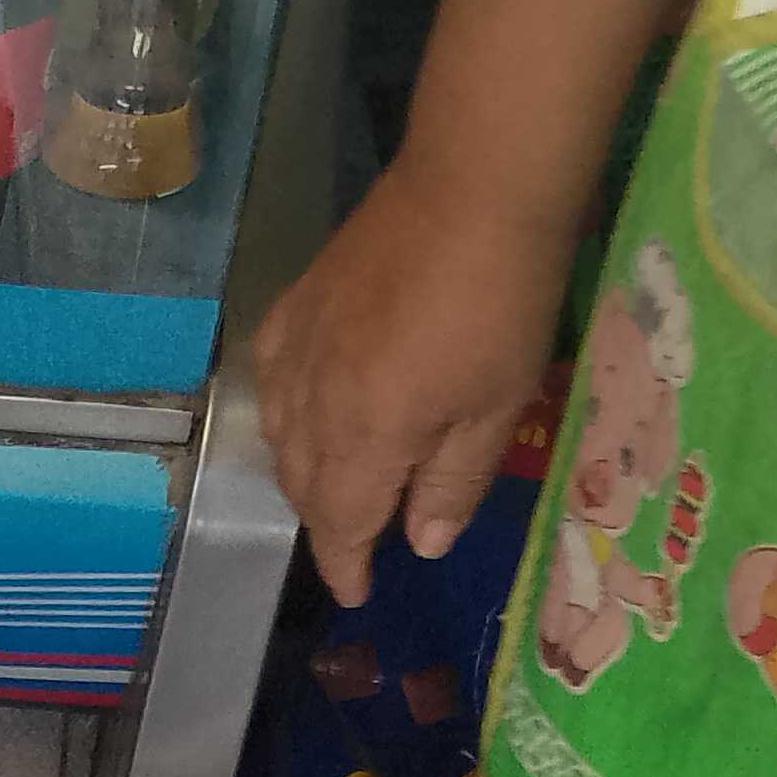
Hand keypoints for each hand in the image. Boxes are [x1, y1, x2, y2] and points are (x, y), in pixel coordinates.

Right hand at [252, 159, 576, 604]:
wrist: (475, 184)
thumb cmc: (503, 300)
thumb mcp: (498, 404)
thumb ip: (454, 481)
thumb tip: (422, 542)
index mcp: (366, 438)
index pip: (341, 524)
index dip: (347, 565)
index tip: (358, 592)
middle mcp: (314, 406)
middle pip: (305, 487)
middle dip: (330, 521)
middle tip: (363, 534)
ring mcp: (296, 353)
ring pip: (280, 439)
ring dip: (305, 473)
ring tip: (339, 480)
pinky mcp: (294, 308)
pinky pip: (272, 382)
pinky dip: (285, 412)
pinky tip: (306, 409)